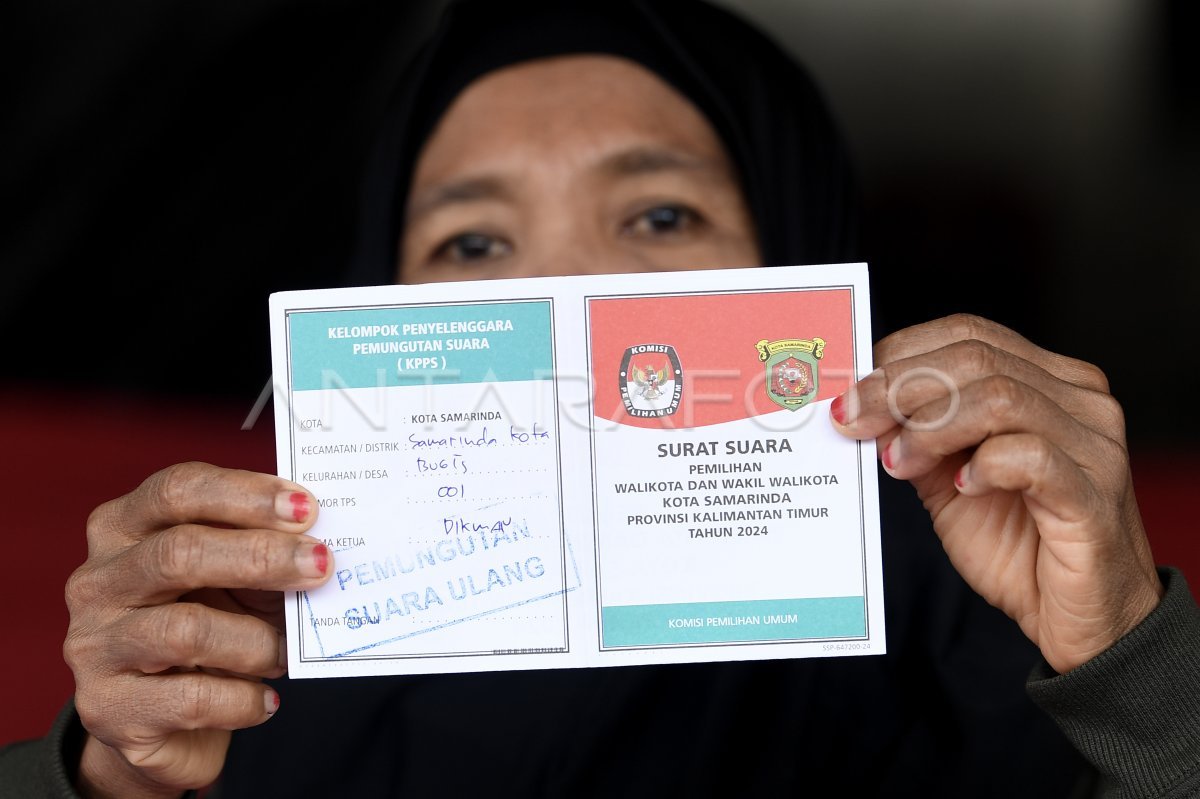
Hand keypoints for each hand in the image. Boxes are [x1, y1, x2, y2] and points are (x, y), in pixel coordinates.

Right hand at [64, 462, 331, 797]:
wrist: (166, 726)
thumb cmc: (212, 628)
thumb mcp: (236, 581)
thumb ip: (267, 553)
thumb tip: (323, 546)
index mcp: (123, 528)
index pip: (177, 491)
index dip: (245, 494)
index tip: (306, 508)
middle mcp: (97, 581)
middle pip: (178, 552)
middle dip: (261, 555)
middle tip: (321, 565)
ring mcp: (93, 646)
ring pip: (185, 630)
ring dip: (256, 641)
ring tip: (286, 654)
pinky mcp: (108, 709)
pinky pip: (192, 699)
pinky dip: (243, 699)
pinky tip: (265, 701)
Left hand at [830, 314, 1161, 673]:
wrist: (1074, 620)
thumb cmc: (1017, 544)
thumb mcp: (948, 480)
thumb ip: (915, 437)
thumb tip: (860, 406)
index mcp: (1047, 381)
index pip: (969, 335)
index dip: (901, 354)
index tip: (849, 390)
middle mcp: (1078, 400)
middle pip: (976, 359)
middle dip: (899, 388)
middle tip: (854, 420)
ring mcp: (1093, 444)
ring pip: (999, 398)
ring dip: (931, 427)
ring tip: (899, 461)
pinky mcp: (1093, 495)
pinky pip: (1031, 457)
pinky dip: (982, 465)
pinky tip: (961, 486)